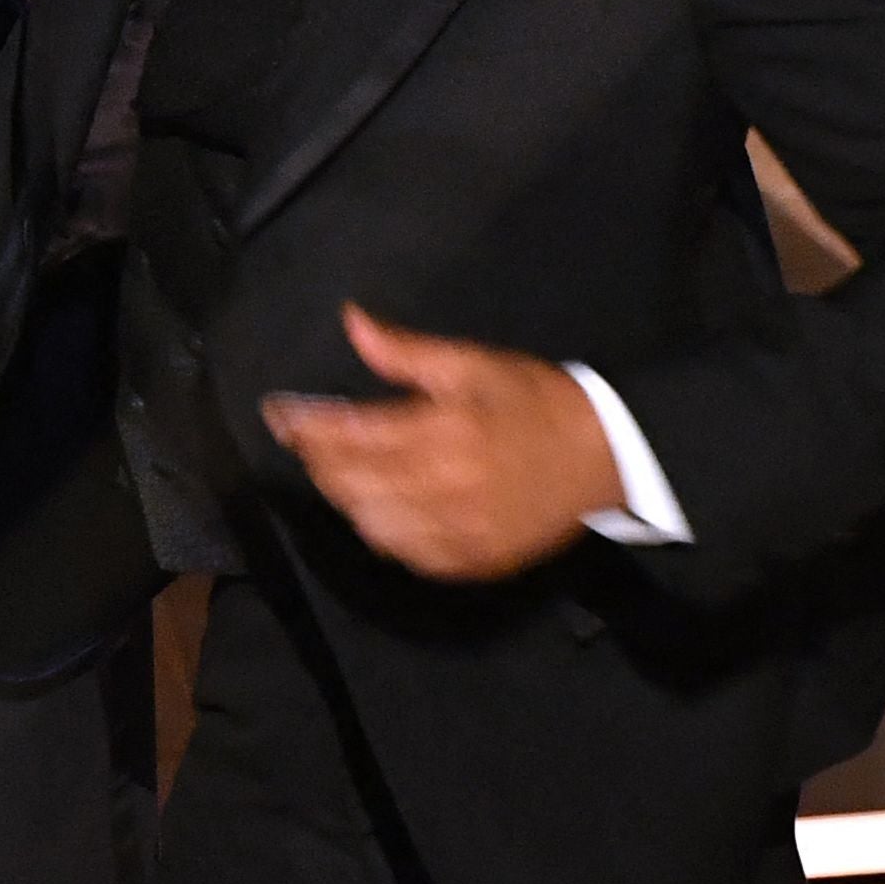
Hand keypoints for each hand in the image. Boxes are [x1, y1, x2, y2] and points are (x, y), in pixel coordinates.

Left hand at [264, 307, 622, 581]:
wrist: (607, 457)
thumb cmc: (536, 403)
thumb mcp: (474, 364)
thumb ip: (406, 352)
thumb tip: (352, 322)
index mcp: (442, 434)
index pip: (350, 435)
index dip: (305, 426)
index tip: (278, 414)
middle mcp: (443, 489)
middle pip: (351, 484)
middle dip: (319, 461)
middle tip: (305, 439)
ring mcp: (457, 533)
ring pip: (372, 524)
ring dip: (344, 497)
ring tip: (336, 471)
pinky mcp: (472, 562)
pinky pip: (406, 555)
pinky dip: (381, 532)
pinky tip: (376, 509)